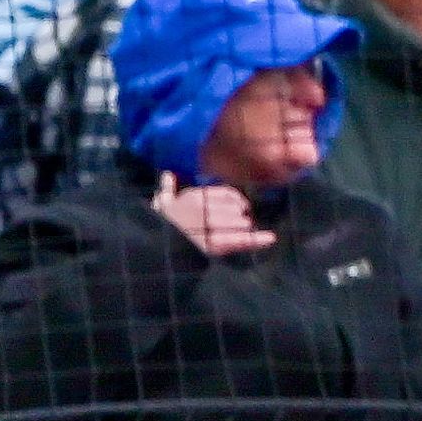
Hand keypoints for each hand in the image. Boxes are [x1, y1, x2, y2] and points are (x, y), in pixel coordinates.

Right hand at [151, 174, 272, 256]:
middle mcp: (204, 208)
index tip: (241, 206)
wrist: (151, 243)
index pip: (227, 194)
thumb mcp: (160, 203)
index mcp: (195, 197)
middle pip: (236, 211)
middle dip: (237, 219)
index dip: (237, 201)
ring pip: (240, 224)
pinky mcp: (213, 245)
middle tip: (233, 225)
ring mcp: (209, 226)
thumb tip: (167, 175)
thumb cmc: (156, 222)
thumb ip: (167, 188)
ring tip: (233, 234)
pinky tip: (270, 238)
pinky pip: (240, 240)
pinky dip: (257, 240)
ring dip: (241, 230)